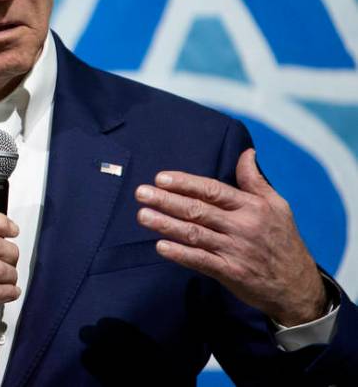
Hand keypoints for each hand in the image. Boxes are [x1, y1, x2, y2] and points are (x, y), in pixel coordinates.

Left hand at [134, 148, 326, 326]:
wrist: (299, 287)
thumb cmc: (284, 241)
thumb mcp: (278, 206)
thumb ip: (255, 181)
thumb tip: (246, 153)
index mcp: (252, 207)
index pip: (212, 190)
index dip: (185, 183)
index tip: (161, 178)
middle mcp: (243, 227)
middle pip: (198, 210)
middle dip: (167, 200)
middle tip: (141, 193)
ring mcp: (236, 251)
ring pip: (195, 234)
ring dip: (166, 224)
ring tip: (143, 215)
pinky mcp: (232, 274)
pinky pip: (201, 262)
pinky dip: (181, 254)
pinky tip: (161, 246)